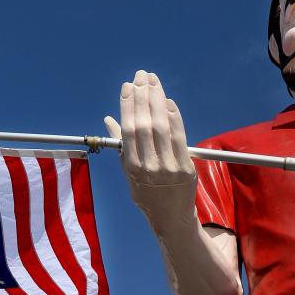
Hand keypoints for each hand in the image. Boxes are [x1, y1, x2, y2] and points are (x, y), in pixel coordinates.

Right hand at [104, 70, 195, 220]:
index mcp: (132, 167)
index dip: (128, 105)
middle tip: (142, 75)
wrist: (171, 219)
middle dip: (142, 95)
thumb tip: (109, 119)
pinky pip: (179, 136)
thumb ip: (121, 146)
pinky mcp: (185, 167)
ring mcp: (169, 167)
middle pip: (145, 123)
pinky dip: (174, 116)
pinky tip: (168, 101)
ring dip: (157, 99)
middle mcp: (149, 166)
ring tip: (154, 80)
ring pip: (162, 125)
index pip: (129, 129)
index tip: (128, 86)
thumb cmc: (148, 195)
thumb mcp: (129, 174)